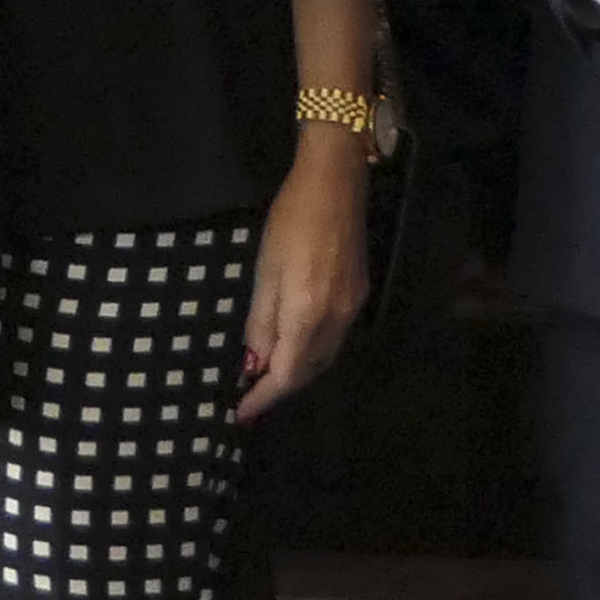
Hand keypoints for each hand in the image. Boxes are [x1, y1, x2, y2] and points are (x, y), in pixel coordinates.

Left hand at [235, 143, 370, 423]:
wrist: (335, 185)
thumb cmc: (290, 221)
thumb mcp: (265, 271)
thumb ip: (261, 322)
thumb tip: (254, 364)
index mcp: (308, 314)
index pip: (286, 374)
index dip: (263, 398)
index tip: (240, 414)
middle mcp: (337, 320)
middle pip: (308, 372)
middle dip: (279, 389)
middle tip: (249, 398)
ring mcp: (352, 309)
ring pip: (323, 358)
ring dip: (297, 373)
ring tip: (267, 378)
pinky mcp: (359, 296)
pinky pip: (334, 339)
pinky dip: (311, 352)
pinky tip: (294, 347)